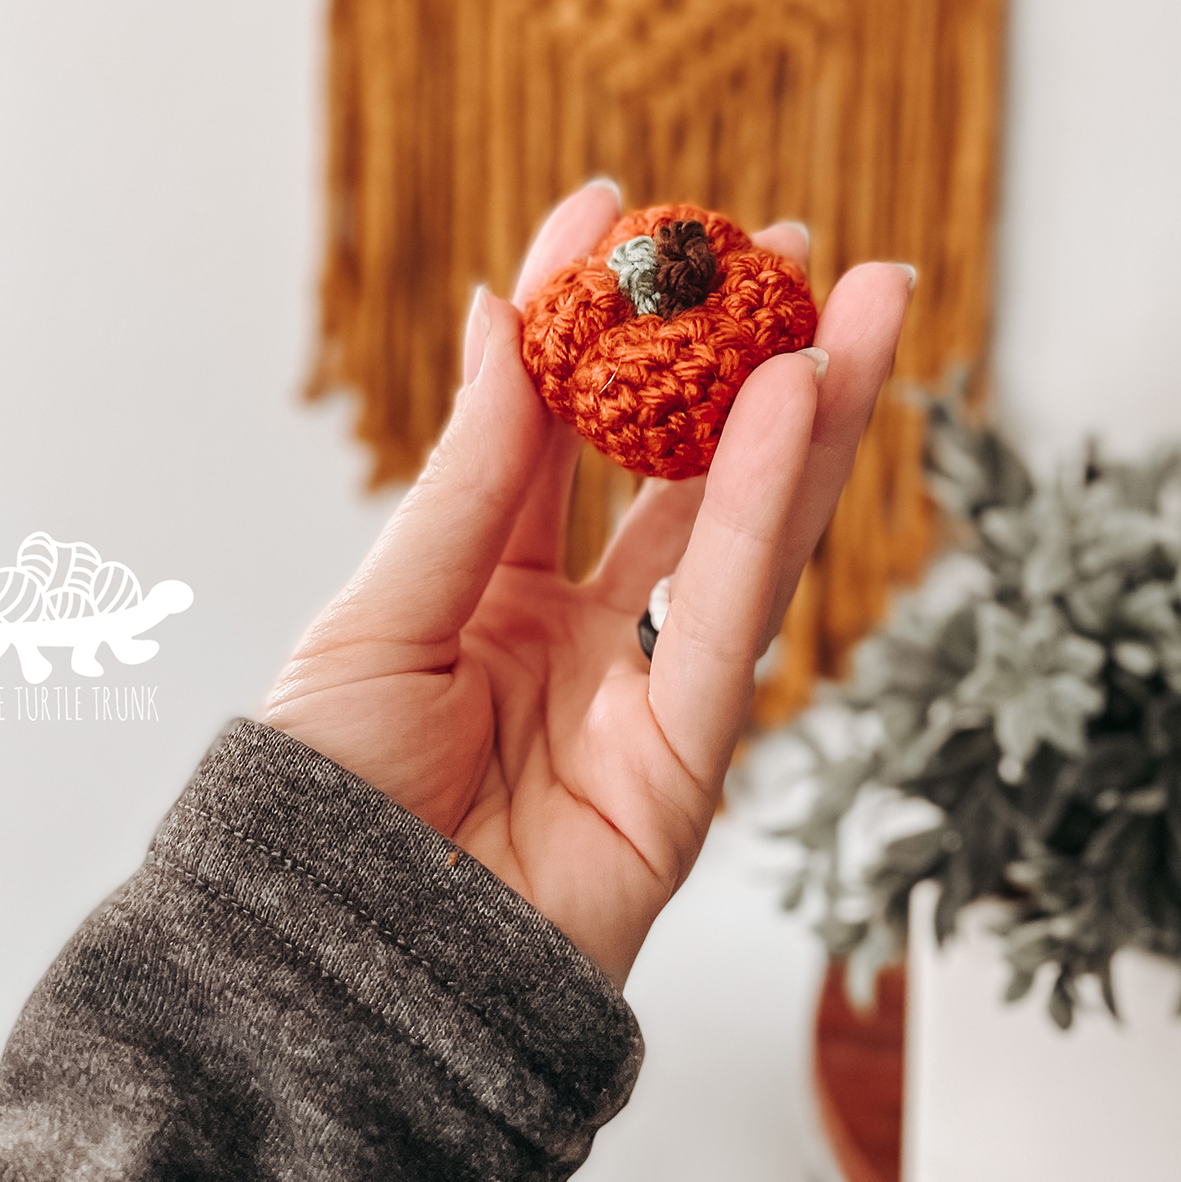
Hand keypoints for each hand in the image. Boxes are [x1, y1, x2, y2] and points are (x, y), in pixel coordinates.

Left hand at [263, 183, 910, 986]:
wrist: (327, 976)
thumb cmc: (322, 807)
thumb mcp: (380, 610)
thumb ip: (465, 474)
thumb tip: (497, 316)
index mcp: (490, 590)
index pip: (556, 428)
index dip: (587, 320)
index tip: (614, 206)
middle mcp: (581, 631)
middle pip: (682, 470)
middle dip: (738, 357)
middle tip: (785, 243)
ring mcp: (642, 693)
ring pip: (745, 529)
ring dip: (809, 411)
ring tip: (858, 296)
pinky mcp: (690, 763)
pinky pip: (735, 617)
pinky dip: (775, 508)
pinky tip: (800, 402)